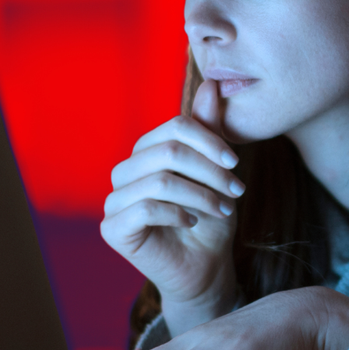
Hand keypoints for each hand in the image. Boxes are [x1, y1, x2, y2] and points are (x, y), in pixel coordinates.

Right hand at [101, 80, 243, 334]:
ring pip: (160, 180)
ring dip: (201, 195)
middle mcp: (125, 172)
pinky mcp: (112, 228)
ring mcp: (114, 200)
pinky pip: (146, 208)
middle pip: (167, 152)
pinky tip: (193, 222)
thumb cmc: (209, 218)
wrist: (205, 267)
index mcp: (146, 152)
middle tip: (235, 190)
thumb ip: (209, 129)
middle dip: (209, 170)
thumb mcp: (216, 170)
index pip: (173, 127)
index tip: (236, 162)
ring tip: (223, 210)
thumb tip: (213, 83)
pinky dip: (179, 213)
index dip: (208, 139)